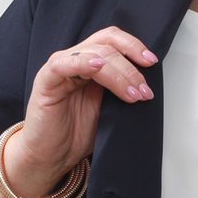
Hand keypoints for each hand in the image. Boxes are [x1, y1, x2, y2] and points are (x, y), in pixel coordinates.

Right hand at [2, 26, 156, 196]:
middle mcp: (76, 62)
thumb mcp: (109, 109)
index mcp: (91, 65)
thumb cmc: (75, 134)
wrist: (51, 157)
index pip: (112, 41)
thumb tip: (146, 84)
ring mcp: (60, 69)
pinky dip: (82, 62)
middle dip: (130, 67)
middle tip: (143, 90)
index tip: (151, 62)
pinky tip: (97, 66)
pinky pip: (63, 64)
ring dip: (118, 73)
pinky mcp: (46, 81)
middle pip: (106, 45)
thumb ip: (122, 91)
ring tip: (132, 94)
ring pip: (93, 54)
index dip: (133, 47)